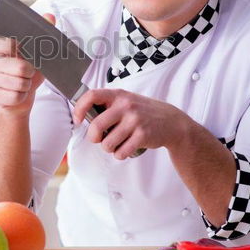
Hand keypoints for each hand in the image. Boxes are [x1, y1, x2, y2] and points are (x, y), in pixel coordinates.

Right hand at [0, 13, 55, 115]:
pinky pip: (16, 97)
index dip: (13, 47)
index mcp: (1, 50)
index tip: (20, 50)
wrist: (20, 101)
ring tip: (23, 84)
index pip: (1, 43)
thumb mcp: (38, 55)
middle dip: (30, 73)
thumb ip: (43, 35)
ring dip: (27, 86)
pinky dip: (22, 97)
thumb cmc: (28, 75)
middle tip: (28, 73)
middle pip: (21, 67)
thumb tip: (49, 16)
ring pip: (20, 83)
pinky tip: (17, 95)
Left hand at [71, 89, 190, 159]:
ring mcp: (135, 120)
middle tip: (98, 139)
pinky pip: (120, 152)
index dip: (79, 108)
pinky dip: (120, 154)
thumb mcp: (127, 101)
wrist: (172, 122)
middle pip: (96, 125)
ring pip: (107, 143)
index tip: (77, 120)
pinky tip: (126, 148)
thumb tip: (83, 117)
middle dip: (94, 137)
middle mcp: (126, 106)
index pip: (91, 95)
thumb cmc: (144, 112)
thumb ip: (108, 106)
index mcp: (118, 95)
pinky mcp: (143, 135)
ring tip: (118, 143)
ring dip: (109, 148)